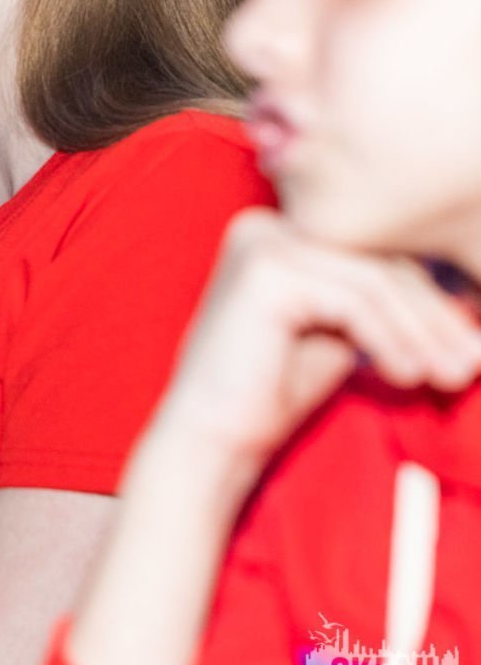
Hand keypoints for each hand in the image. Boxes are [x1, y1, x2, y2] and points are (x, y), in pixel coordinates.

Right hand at [154, 209, 480, 472]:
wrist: (210, 439)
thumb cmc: (268, 394)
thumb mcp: (338, 338)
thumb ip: (383, 312)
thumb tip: (467, 305)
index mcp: (275, 233)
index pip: (371, 256)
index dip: (428, 302)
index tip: (468, 348)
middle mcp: (264, 225)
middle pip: (377, 262)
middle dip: (434, 318)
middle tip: (470, 365)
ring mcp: (262, 243)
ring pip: (375, 281)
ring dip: (423, 333)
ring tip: (450, 377)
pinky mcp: (267, 271)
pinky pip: (356, 301)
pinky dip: (392, 340)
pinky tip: (409, 376)